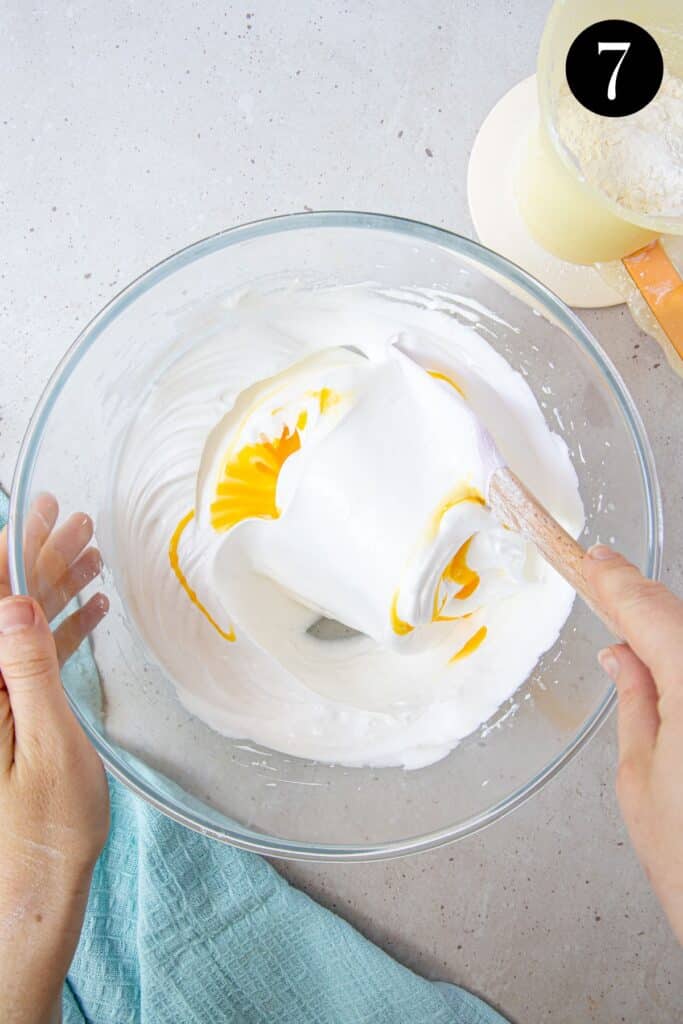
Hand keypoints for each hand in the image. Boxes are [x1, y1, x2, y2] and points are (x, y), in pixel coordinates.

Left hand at [0, 494, 109, 1023]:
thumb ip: (27, 673)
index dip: (8, 552)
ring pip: (20, 625)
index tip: (37, 510)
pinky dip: (61, 626)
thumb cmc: (46, 827)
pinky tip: (90, 607)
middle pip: (1, 606)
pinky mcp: (14, 713)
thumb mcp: (45, 747)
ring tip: (91, 551)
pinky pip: (33, 656)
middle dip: (35, 557)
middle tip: (72, 518)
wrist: (37, 884)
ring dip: (52, 585)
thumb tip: (11, 605)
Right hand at [585, 545, 682, 944]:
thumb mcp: (641, 780)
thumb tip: (622, 655)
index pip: (651, 612)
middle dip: (644, 603)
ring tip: (634, 635)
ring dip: (671, 632)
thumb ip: (636, 701)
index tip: (593, 558)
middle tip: (605, 582)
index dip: (617, 581)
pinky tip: (667, 670)